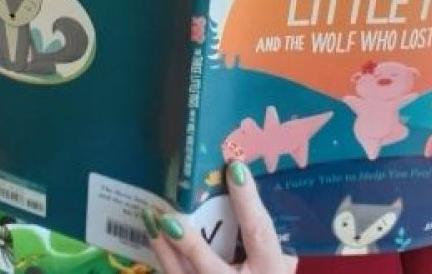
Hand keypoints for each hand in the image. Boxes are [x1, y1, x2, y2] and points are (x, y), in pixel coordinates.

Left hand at [145, 161, 296, 273]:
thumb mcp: (281, 271)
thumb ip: (280, 254)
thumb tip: (266, 215)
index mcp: (269, 272)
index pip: (259, 233)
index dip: (248, 202)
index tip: (234, 167)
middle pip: (210, 268)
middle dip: (189, 244)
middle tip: (168, 217)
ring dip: (164, 251)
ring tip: (150, 220)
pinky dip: (163, 263)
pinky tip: (153, 240)